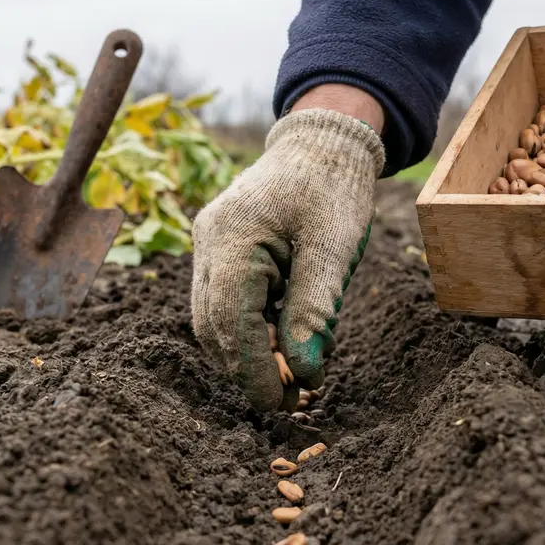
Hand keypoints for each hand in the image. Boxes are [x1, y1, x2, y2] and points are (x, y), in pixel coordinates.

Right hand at [191, 106, 383, 411]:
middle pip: (212, 328)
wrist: (323, 141)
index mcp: (232, 237)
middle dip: (247, 369)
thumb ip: (314, 309)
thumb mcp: (334, 247)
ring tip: (291, 376)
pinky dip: (249, 330)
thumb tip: (304, 372)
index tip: (282, 403)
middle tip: (290, 399)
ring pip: (212, 320)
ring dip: (246, 354)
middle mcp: (209, 242)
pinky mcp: (220, 250)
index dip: (254, 371)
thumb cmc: (333, 187)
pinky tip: (283, 343)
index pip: (231, 323)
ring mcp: (209, 245)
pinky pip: (224, 302)